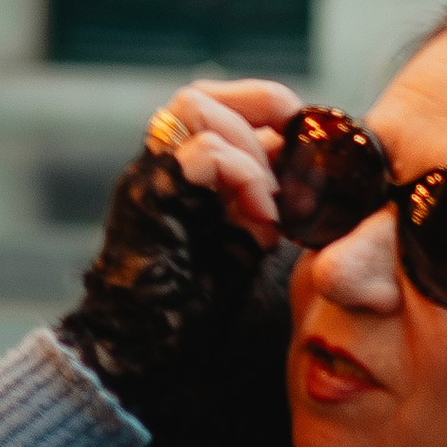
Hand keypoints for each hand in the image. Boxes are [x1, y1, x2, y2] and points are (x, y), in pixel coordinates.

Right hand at [56, 82, 300, 442]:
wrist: (142, 351)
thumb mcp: (243, 238)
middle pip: (201, 95)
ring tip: (270, 201)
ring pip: (196, 109)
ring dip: (250, 148)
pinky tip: (260, 218)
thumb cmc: (191, 302)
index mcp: (180, 167)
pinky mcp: (148, 201)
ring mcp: (150, 179)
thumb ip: (263, 200)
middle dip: (258, 114)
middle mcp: (158, 165)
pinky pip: (202, 154)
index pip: (218, 100)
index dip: (266, 107)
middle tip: (289, 165)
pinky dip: (244, 177)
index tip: (302, 141)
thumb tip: (304, 169)